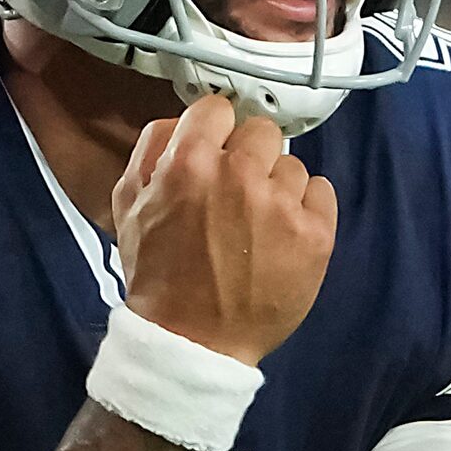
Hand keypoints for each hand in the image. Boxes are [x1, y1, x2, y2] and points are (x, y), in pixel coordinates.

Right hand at [113, 95, 336, 365]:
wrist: (193, 341)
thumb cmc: (159, 277)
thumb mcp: (128, 208)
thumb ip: (150, 152)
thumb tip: (180, 121)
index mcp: (188, 163)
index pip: (217, 108)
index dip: (214, 132)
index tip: (216, 153)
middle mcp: (238, 175)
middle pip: (261, 131)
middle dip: (248, 158)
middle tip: (236, 195)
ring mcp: (282, 204)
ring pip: (292, 165)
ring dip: (277, 188)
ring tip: (257, 227)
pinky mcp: (316, 233)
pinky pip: (322, 192)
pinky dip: (306, 209)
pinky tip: (283, 236)